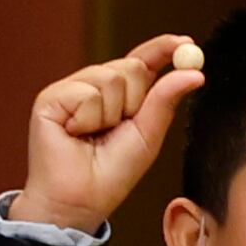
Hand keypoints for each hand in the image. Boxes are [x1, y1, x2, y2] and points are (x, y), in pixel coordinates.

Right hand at [13, 36, 206, 234]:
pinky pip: (85, 92)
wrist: (77, 201)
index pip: (142, 60)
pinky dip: (87, 118)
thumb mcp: (147, 136)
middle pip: (130, 66)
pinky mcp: (50, 97)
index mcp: (120, 95)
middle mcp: (95, 86)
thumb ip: (165, 101)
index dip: (163, 48)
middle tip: (117, 128)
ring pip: (109, 77)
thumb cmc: (110, 176)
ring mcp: (71, 89)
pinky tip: (73, 133)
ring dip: (109, 114)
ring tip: (91, 136)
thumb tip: (195, 73)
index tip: (186, 43)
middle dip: (133, 100)